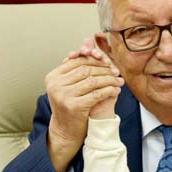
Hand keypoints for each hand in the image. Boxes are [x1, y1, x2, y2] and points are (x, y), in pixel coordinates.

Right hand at [45, 37, 122, 171]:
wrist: (65, 131)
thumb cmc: (70, 105)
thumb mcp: (71, 85)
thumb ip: (79, 65)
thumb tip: (88, 40)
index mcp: (53, 77)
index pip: (78, 62)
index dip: (95, 60)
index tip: (109, 63)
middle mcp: (55, 85)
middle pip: (86, 69)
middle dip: (104, 69)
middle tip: (117, 71)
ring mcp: (63, 95)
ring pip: (93, 81)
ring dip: (109, 80)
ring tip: (119, 81)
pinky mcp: (74, 106)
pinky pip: (97, 94)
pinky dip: (109, 91)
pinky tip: (116, 91)